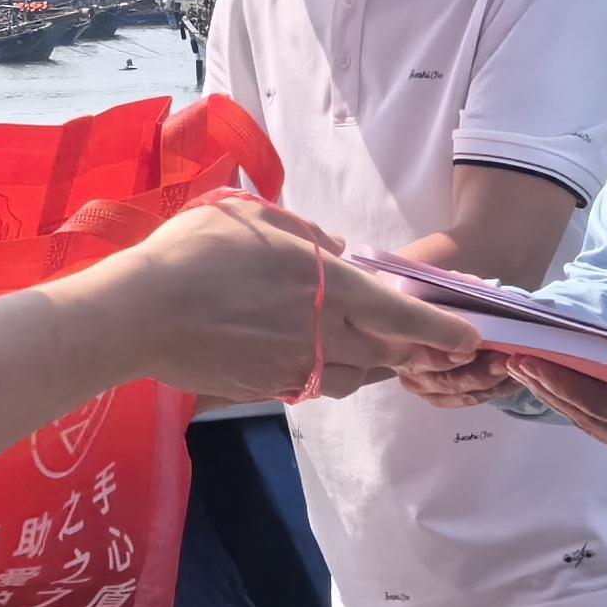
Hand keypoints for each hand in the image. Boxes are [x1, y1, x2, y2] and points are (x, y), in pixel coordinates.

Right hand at [104, 194, 482, 403]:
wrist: (137, 315)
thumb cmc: (192, 254)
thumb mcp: (250, 218)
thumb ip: (303, 233)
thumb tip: (338, 249)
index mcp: (328, 287)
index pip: (402, 316)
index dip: (441, 329)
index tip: (469, 337)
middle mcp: (322, 334)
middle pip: (387, 352)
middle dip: (411, 349)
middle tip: (426, 343)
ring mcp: (296, 368)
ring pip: (357, 376)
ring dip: (374, 365)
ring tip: (378, 353)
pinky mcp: (268, 388)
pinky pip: (318, 385)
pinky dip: (333, 374)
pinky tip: (321, 359)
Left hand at [500, 335, 606, 474]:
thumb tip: (598, 344)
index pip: (600, 406)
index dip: (562, 383)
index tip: (529, 360)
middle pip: (589, 420)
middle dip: (550, 390)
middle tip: (514, 362)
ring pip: (595, 429)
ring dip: (561, 400)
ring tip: (527, 372)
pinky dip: (583, 409)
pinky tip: (560, 390)